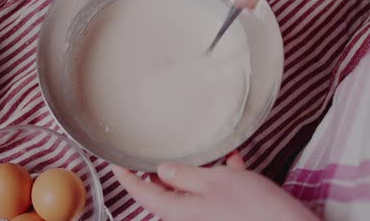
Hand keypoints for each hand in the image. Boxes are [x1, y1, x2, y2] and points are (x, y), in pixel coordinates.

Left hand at [112, 153, 317, 220]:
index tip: (115, 165)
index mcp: (181, 212)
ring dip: (196, 172)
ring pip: (193, 192)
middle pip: (166, 195)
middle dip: (163, 173)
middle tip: (157, 154)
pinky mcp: (228, 215)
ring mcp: (210, 217)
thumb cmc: (254, 210)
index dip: (126, 179)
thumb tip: (162, 171)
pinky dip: (220, 178)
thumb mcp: (214, 183)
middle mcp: (192, 217)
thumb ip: (184, 176)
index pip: (142, 196)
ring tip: (204, 154)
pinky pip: (216, 195)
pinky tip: (234, 163)